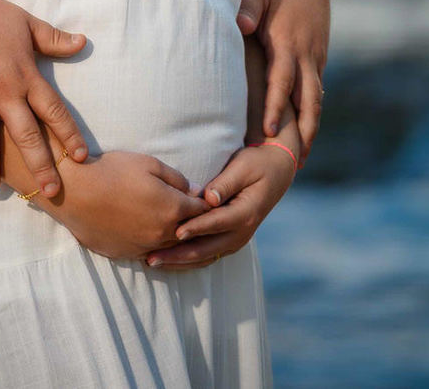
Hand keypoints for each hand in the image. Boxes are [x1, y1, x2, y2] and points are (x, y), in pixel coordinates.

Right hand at [0, 0, 87, 196]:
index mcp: (26, 75)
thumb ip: (52, 38)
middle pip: (28, 138)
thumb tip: (83, 42)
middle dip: (42, 168)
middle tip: (51, 194)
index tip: (81, 157)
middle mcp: (4, 92)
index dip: (69, 135)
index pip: (55, 111)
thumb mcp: (24, 21)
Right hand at [45, 151, 207, 260]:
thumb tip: (195, 190)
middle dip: (198, 225)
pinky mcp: (128, 255)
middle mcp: (163, 234)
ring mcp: (145, 248)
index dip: (207, 205)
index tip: (212, 201)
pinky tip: (154, 237)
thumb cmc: (113, 172)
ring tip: (180, 230)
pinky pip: (151, 254)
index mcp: (172, 209)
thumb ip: (177, 178)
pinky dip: (157, 246)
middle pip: (191, 234)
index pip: (202, 211)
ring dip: (178, 239)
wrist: (77, 193)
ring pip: (172, 248)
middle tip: (203, 219)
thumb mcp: (149, 164)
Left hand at [145, 138, 296, 270]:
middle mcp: (241, 233)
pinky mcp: (229, 241)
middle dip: (178, 255)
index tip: (175, 232)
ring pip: (204, 257)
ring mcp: (235, 240)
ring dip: (179, 261)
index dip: (196, 228)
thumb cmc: (257, 164)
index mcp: (245, 214)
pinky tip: (168, 260)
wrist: (277, 173)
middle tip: (151, 257)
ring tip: (152, 262)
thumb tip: (209, 198)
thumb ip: (225, 183)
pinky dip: (187, 260)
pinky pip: (207, 255)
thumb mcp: (243, 166)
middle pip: (206, 249)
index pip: (217, 223)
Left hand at [237, 0, 328, 159]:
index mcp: (288, 41)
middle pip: (307, 101)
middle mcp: (306, 52)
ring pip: (315, 97)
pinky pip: (317, 85)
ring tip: (302, 154)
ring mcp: (316, 52)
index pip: (281, 82)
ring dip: (310, 125)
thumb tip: (240, 24)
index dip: (274, 108)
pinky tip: (306, 123)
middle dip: (302, 132)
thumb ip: (248, 8)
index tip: (268, 133)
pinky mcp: (319, 50)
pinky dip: (312, 107)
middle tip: (294, 162)